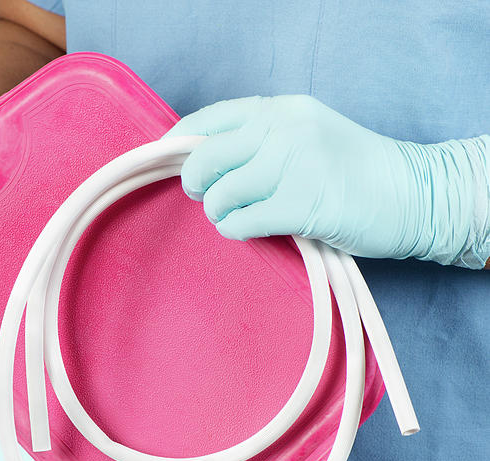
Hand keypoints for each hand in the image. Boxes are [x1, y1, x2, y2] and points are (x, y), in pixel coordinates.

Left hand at [165, 95, 489, 267]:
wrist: (414, 194)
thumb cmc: (354, 170)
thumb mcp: (306, 134)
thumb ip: (259, 138)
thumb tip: (198, 160)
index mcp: (280, 109)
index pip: (208, 119)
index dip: (178, 143)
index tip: (167, 163)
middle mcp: (283, 129)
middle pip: (204, 159)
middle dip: (195, 184)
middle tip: (207, 197)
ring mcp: (293, 165)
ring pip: (220, 194)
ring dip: (219, 212)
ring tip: (238, 216)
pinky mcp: (302, 204)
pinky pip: (241, 223)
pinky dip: (236, 231)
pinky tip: (250, 230)